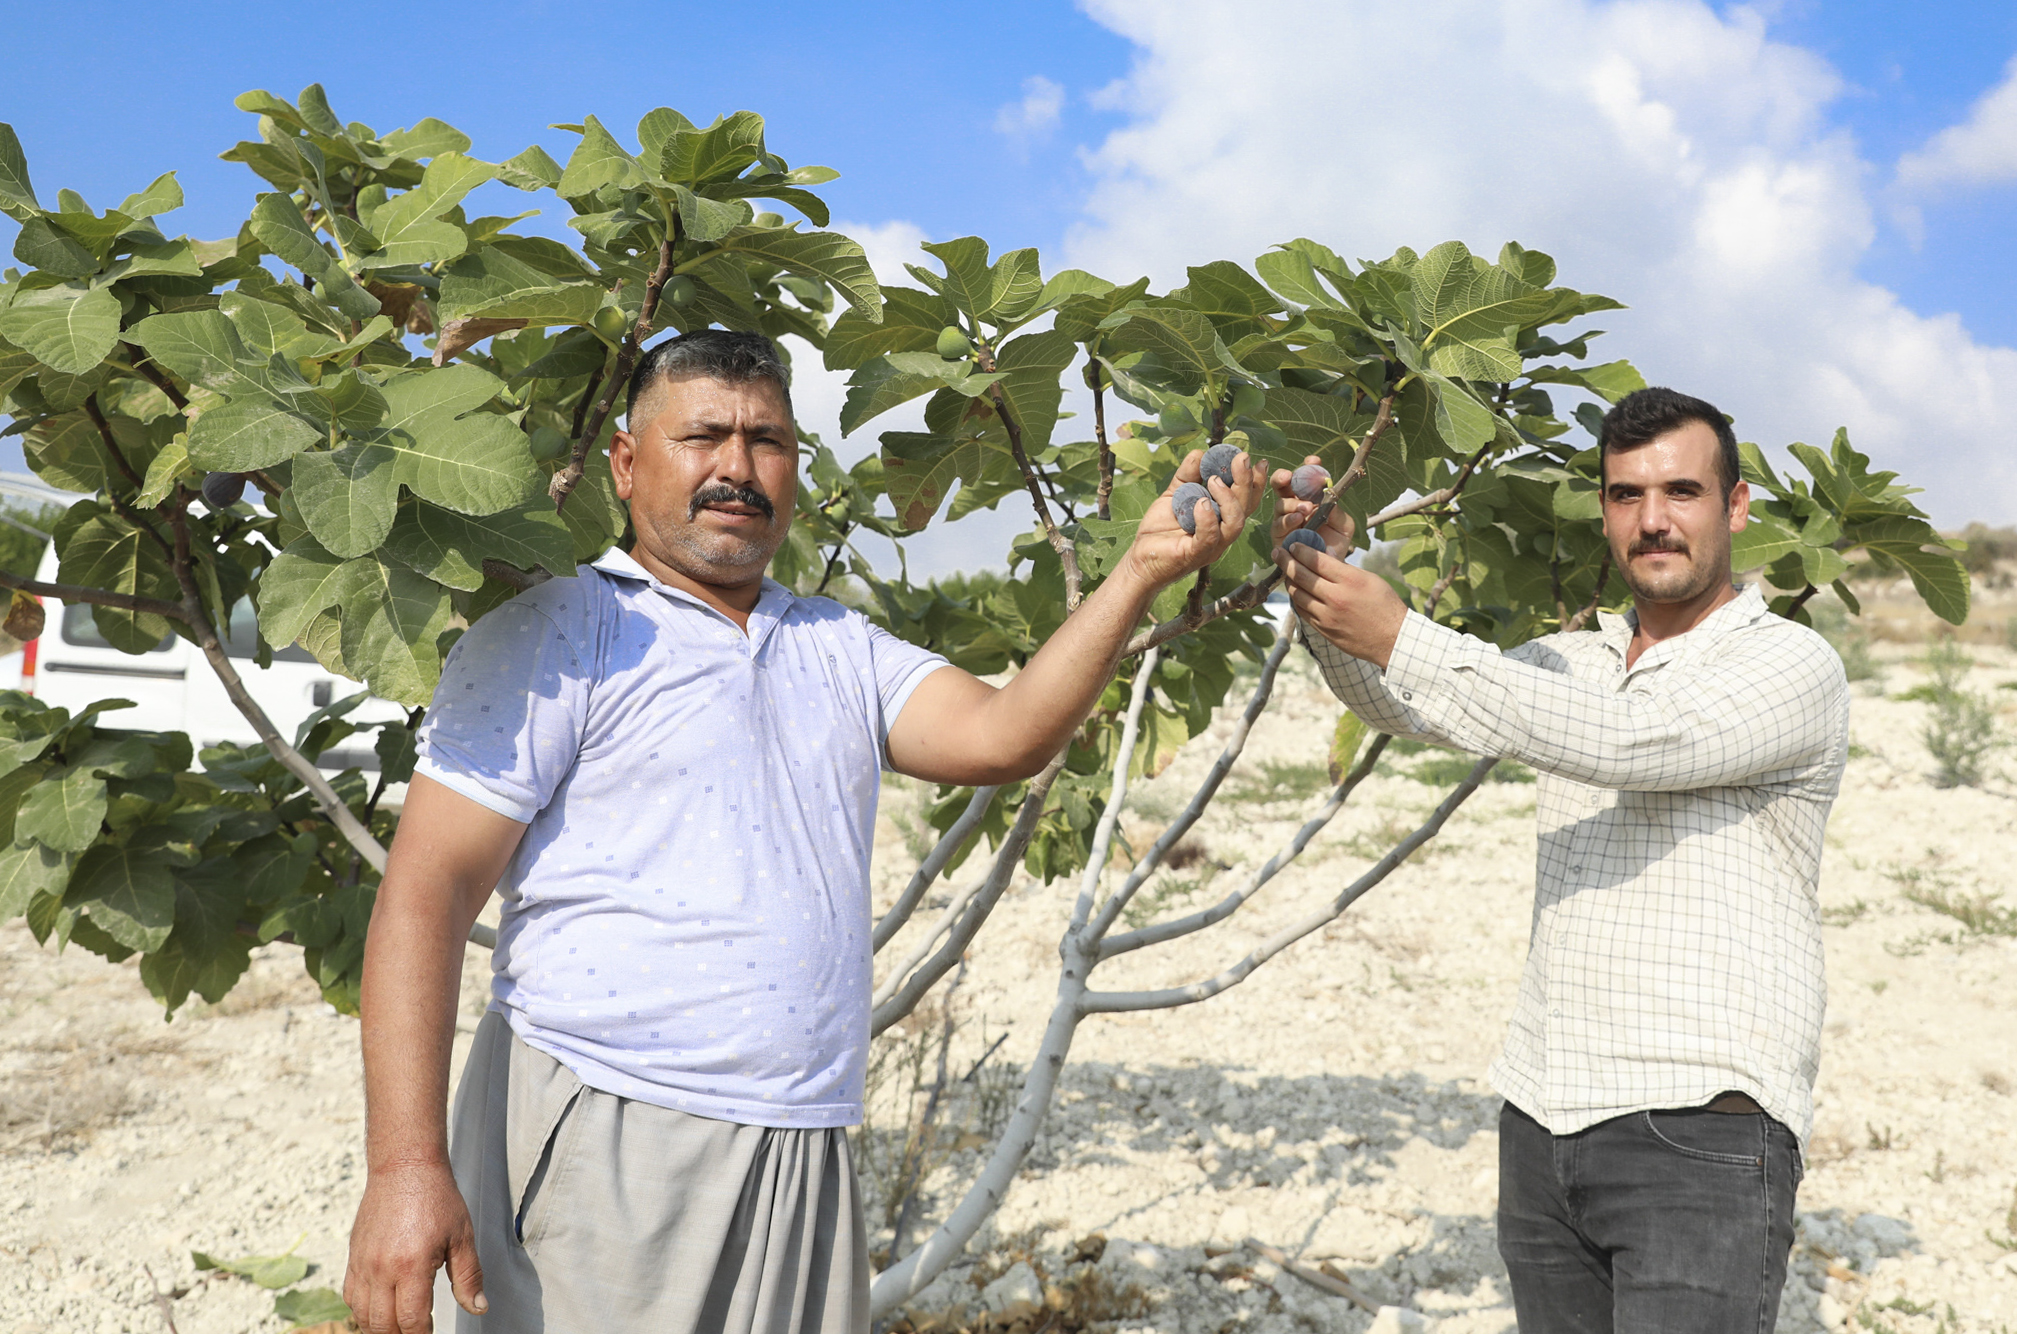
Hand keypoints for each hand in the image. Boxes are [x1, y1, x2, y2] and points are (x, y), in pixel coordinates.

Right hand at [344, 1161, 485, 1333]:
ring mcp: (363, 1263)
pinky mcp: (353, 1256)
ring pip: (363, 1314)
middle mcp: (382, 1268)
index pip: (411, 1320)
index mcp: (411, 1265)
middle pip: (383, 1324)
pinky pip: (350, 1295)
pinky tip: (379, 1309)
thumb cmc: (436, 1197)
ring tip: (399, 1327)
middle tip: (417, 1331)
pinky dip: (362, 1310)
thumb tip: (478, 1308)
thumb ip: (469, 1277)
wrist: (404, 1167)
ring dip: (380, 1327)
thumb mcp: (462, 1236)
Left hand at [1117, 447, 1265, 591]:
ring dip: (1228, 498)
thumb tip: (1200, 452)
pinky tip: (1200, 503)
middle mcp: (1223, 532)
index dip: (1256, 480)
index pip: (1247, 499)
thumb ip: (1188, 474)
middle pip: (1246, 507)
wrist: (1140, 558)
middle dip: (1246, 481)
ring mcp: (1212, 546)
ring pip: (1235, 523)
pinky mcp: (1195, 554)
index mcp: (1222, 518)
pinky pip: (1208, 537)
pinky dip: (1206, 518)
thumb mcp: (1175, 494)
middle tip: (1241, 458)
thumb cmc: (1161, 530)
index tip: (1256, 458)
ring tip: (1214, 480)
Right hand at [1268, 454, 1354, 551]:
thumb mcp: (1344, 526)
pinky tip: (1298, 519)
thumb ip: (1337, 512)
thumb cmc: (1335, 544)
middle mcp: (1293, 505)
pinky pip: (1278, 525)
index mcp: (1309, 497)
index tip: (1314, 461)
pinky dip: (1288, 520)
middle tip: (1289, 476)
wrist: (1328, 569)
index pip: (1305, 477)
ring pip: (1280, 505)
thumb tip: (1328, 498)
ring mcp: (1284, 520)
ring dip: (1291, 504)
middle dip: (1282, 477)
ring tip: (1305, 507)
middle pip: (1281, 485)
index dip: (1308, 467)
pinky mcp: (1278, 537)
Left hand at [1269, 455, 1408, 667]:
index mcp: (1350, 580)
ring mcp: (1327, 616)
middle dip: (1286, 561)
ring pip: (1298, 594)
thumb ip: (1344, 569)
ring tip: (1286, 572)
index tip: (1293, 544)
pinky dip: (1297, 599)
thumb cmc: (1385, 605)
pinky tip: (1296, 592)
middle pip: (1301, 575)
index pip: (1316, 560)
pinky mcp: (1324, 630)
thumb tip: (1323, 556)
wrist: (1393, 640)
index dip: (1301, 550)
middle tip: (1278, 552)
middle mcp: (1335, 597)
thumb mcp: (1370, 579)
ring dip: (1289, 581)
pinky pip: (1303, 611)